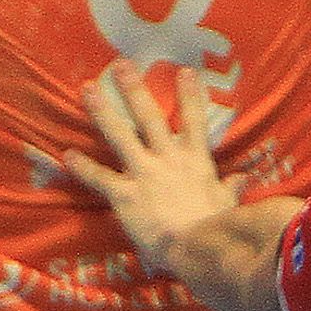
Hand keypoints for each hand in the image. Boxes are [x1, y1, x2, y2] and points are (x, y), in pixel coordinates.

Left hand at [59, 61, 238, 281]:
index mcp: (195, 159)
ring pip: (120, 135)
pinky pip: (100, 177)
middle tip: (120, 64)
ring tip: (88, 87)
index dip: (189, 95)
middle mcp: (167, 158)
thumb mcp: (227, 203)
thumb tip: (243, 178)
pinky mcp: (125, 194)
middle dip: (134, 88)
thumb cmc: (217, 227)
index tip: (184, 71)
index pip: (194, 120)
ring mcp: (144, 173)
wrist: (198, 246)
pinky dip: (83, 167)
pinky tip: (67, 154)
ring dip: (102, 111)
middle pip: (148, 116)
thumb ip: (232, 187)